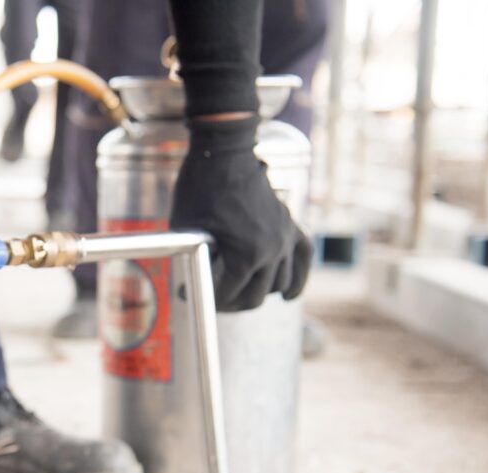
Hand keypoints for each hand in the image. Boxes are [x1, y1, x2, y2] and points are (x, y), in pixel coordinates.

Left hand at [171, 115, 312, 311]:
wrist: (224, 152)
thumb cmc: (200, 189)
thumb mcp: (187, 230)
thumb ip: (194, 260)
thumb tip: (192, 284)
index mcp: (246, 254)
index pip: (228, 295)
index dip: (205, 300)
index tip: (184, 295)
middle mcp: (272, 250)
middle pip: (256, 296)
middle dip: (231, 304)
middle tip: (211, 301)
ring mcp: (284, 237)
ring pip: (280, 284)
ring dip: (258, 294)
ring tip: (237, 296)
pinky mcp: (290, 224)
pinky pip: (303, 257)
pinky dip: (299, 278)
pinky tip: (288, 295)